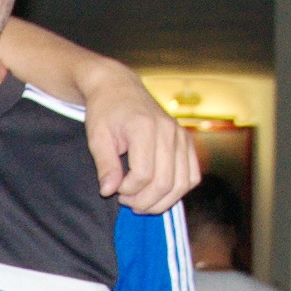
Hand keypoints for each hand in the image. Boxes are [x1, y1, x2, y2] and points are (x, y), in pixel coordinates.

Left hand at [81, 67, 199, 215]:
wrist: (120, 89)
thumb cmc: (106, 112)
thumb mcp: (97, 138)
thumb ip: (105, 165)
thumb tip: (108, 191)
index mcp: (145, 127)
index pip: (143, 174)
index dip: (127, 190)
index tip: (113, 189)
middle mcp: (169, 131)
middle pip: (164, 183)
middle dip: (142, 201)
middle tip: (125, 200)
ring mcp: (182, 136)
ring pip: (182, 184)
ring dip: (160, 202)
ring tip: (139, 201)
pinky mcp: (187, 142)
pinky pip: (192, 177)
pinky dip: (177, 192)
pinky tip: (157, 193)